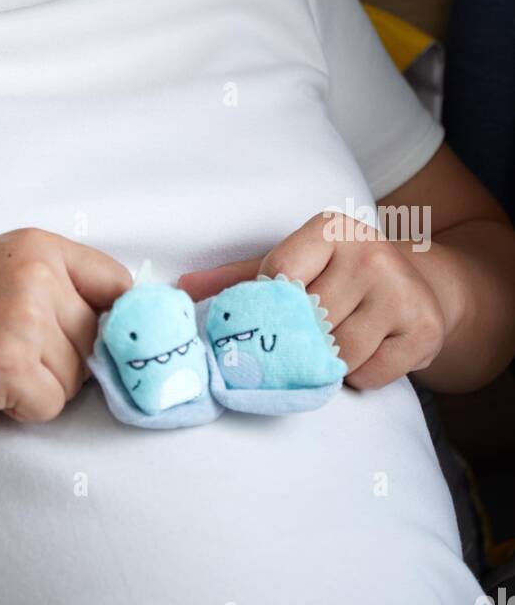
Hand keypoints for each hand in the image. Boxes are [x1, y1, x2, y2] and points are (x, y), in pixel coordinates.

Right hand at [0, 228, 131, 421]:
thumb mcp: (7, 267)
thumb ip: (61, 282)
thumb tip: (123, 322)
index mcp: (41, 247)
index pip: (116, 283)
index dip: (114, 317)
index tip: (100, 335)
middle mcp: (38, 277)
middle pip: (97, 337)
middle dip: (67, 357)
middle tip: (16, 350)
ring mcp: (24, 322)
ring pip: (77, 377)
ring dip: (44, 385)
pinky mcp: (11, 366)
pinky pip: (51, 405)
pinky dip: (25, 409)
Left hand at [177, 211, 448, 389]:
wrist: (422, 286)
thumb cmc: (341, 276)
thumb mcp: (293, 264)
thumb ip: (239, 278)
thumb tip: (181, 288)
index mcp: (330, 229)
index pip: (279, 274)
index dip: (272, 302)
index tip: (279, 307)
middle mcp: (369, 253)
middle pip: (307, 321)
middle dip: (302, 337)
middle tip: (313, 330)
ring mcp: (401, 290)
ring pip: (337, 353)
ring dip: (330, 361)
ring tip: (342, 337)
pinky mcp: (424, 329)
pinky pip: (369, 375)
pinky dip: (361, 376)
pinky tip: (371, 350)